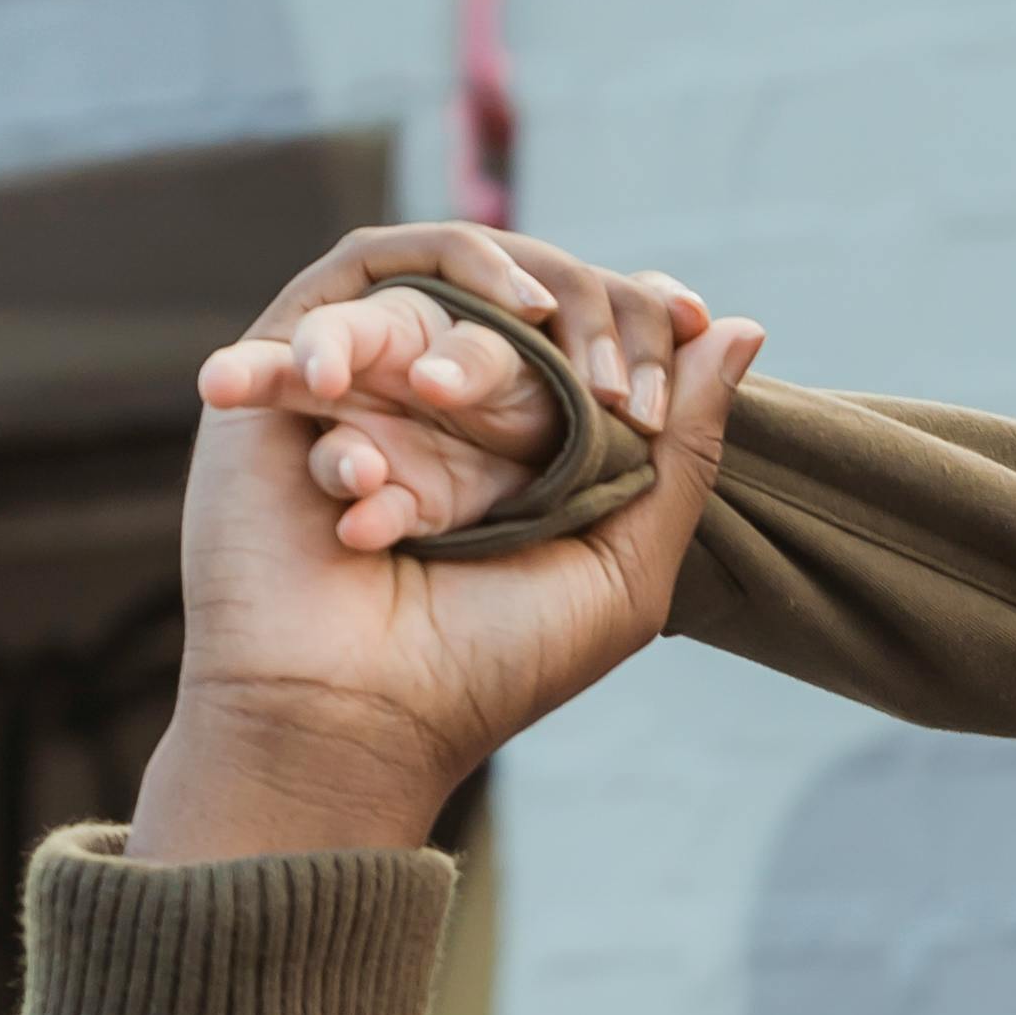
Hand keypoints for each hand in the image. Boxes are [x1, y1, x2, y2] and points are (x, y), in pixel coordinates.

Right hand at [127, 299, 764, 866]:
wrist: (356, 719)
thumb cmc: (492, 666)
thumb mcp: (624, 569)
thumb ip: (683, 453)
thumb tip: (743, 329)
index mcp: (523, 443)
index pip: (581, 330)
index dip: (635, 312)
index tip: (690, 320)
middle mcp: (441, 409)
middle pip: (506, 304)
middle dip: (551, 324)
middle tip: (575, 384)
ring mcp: (360, 395)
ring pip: (412, 295)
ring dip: (439, 331)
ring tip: (438, 394)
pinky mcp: (272, 397)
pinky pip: (312, 317)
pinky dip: (327, 346)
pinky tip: (355, 464)